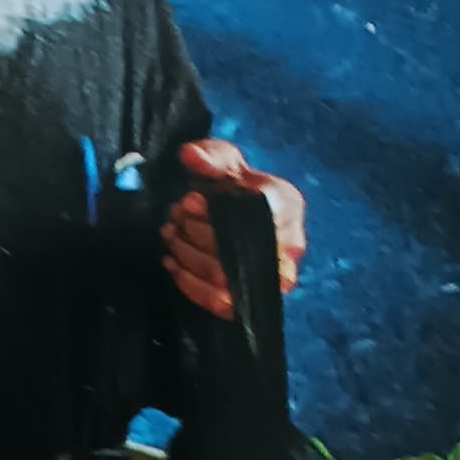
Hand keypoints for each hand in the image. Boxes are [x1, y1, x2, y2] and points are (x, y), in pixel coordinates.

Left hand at [162, 138, 306, 320]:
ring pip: (227, 277)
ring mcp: (271, 276)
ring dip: (189, 257)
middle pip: (241, 250)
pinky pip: (220, 303)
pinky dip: (188, 283)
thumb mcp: (224, 159)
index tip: (189, 200)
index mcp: (287, 205)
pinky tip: (171, 262)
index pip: (260, 214)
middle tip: (175, 218)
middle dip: (197, 233)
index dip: (218, 211)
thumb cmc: (232, 185)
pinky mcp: (250, 298)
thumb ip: (210, 155)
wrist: (229, 210)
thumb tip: (190, 156)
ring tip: (171, 236)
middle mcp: (288, 244)